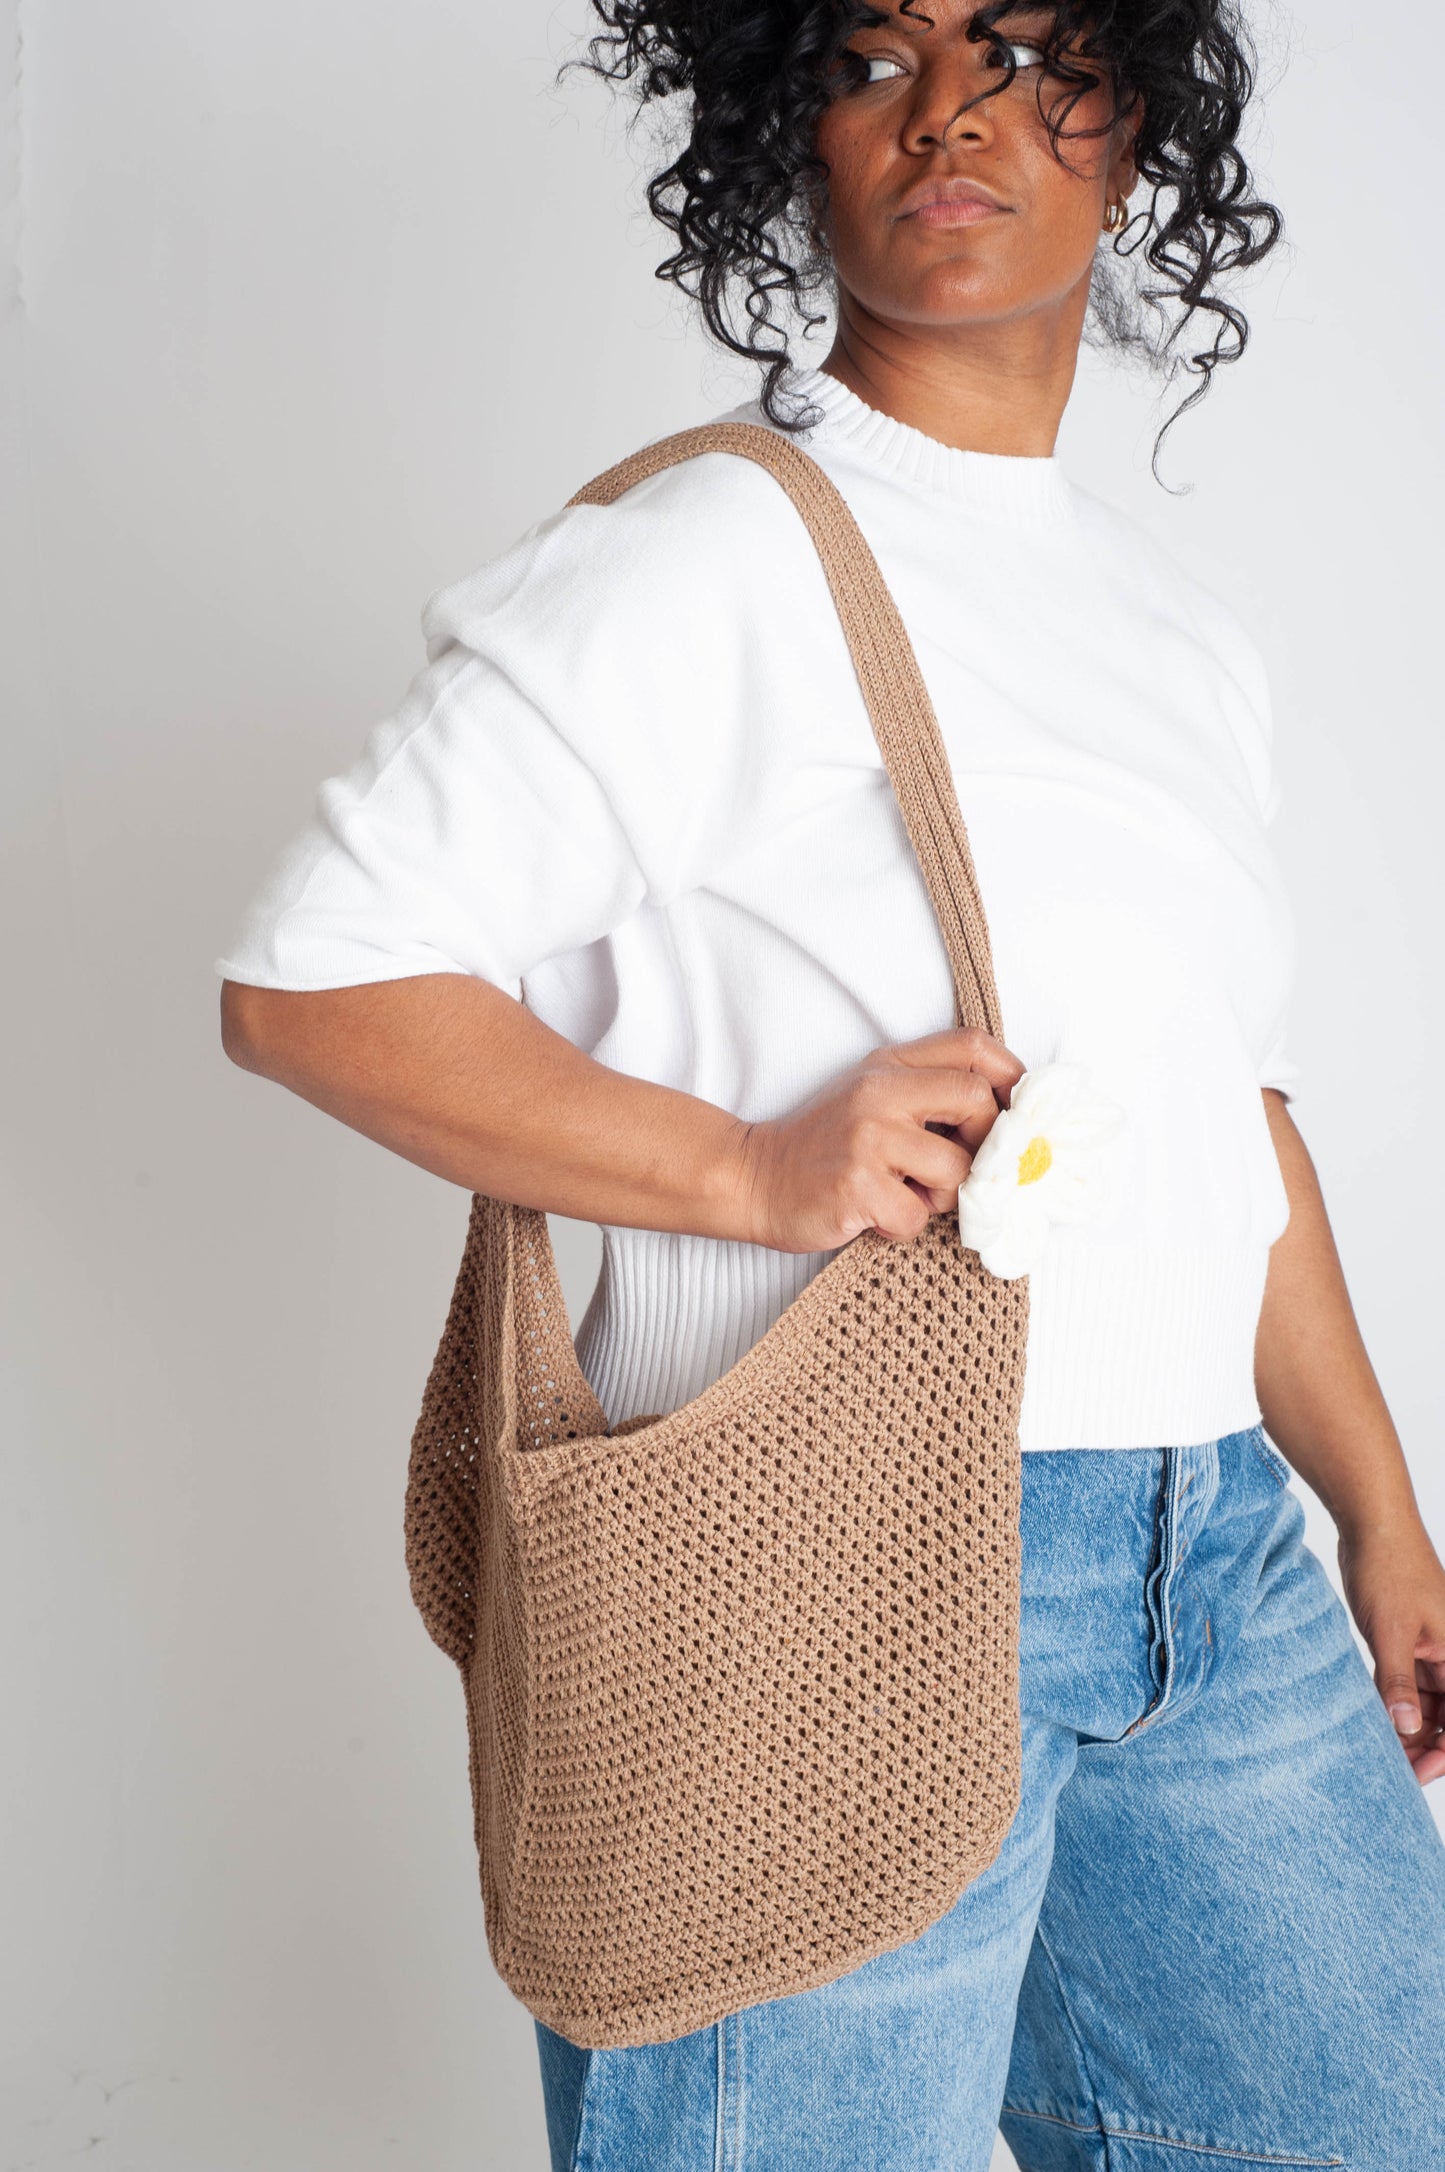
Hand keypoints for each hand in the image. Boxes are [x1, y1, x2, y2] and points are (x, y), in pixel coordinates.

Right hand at [734, 1025, 1024, 1254]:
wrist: (754, 1178)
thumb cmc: (823, 1144)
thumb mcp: (871, 1094)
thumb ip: (927, 1088)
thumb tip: (1006, 1115)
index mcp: (889, 1065)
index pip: (972, 1047)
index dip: (1011, 1077)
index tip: (1017, 1111)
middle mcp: (880, 1093)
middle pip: (977, 1103)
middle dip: (985, 1145)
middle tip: (961, 1168)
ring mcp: (868, 1140)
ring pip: (955, 1171)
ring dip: (940, 1198)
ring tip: (903, 1195)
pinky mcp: (857, 1187)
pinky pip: (918, 1217)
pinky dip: (903, 1226)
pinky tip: (875, 1215)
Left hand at [1337, 1511, 1444, 1785]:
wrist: (1372, 1524)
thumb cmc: (1388, 1569)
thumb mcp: (1390, 1631)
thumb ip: (1399, 1681)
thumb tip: (1407, 1729)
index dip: (1442, 1753)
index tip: (1414, 1774)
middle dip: (1422, 1746)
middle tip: (1389, 1768)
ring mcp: (1432, 1651)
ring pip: (1427, 1706)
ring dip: (1407, 1728)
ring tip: (1377, 1749)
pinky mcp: (1409, 1643)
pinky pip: (1409, 1686)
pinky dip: (1395, 1704)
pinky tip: (1374, 1720)